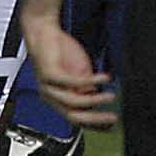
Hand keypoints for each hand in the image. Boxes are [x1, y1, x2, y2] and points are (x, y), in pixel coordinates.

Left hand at [21, 16, 117, 130]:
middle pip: (74, 116)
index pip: (76, 119)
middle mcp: (50, 96)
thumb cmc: (60, 52)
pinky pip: (72, 82)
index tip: (111, 125)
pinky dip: (91, 81)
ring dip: (96, 100)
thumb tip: (99, 99)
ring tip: (111, 96)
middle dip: (96, 119)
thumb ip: (86, 88)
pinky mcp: (50, 73)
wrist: (42, 30)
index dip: (94, 125)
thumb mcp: (78, 73)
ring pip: (74, 101)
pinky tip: (103, 78)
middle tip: (113, 117)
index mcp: (57, 99)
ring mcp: (48, 86)